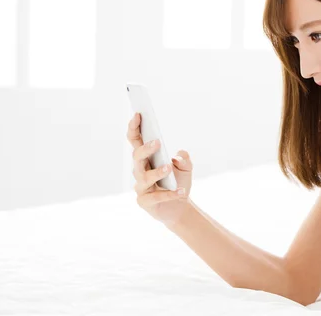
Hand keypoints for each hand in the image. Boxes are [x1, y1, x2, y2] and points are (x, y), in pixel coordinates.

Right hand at [126, 112, 193, 226]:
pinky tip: (181, 191)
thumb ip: (184, 159)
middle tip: (158, 142)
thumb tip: (178, 156)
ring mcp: (140, 187)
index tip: (138, 114)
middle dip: (145, 148)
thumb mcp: (186, 168)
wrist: (179, 206)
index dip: (134, 127)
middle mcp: (140, 170)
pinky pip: (155, 197)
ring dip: (156, 172)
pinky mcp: (144, 202)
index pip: (136, 140)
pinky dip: (169, 194)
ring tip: (169, 168)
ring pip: (144, 177)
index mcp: (147, 158)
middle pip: (137, 157)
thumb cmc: (178, 182)